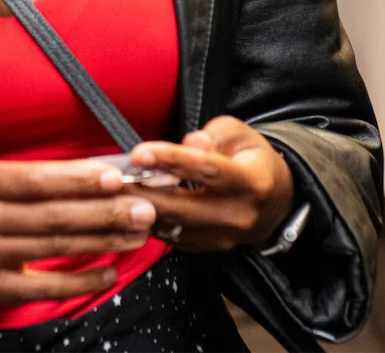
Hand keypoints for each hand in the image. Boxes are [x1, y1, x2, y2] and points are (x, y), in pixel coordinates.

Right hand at [0, 159, 155, 331]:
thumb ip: (16, 177)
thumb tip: (81, 174)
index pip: (34, 179)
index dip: (78, 179)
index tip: (115, 176)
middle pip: (52, 214)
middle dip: (104, 210)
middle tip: (143, 205)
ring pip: (54, 247)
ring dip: (102, 239)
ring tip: (136, 232)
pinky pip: (45, 286)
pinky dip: (80, 279)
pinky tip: (108, 270)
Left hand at [125, 117, 295, 252]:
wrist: (276, 202)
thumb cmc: (252, 160)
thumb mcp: (238, 135)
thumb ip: (211, 136)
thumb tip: (188, 144)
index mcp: (251, 181)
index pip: (206, 170)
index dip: (170, 160)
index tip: (138, 154)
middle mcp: (239, 215)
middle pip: (183, 206)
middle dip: (142, 193)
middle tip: (108, 180)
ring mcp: (224, 238)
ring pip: (174, 226)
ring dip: (140, 210)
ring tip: (112, 194)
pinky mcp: (210, 249)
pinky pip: (174, 238)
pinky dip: (151, 222)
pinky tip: (131, 207)